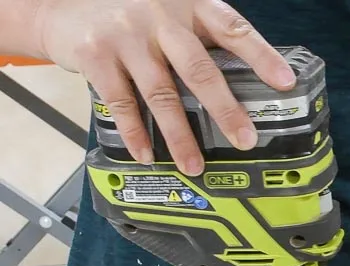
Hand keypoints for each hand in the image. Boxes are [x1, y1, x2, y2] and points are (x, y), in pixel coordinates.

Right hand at [38, 0, 295, 173]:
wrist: (62, 3)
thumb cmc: (130, 13)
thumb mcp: (170, 13)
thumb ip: (200, 39)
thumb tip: (242, 86)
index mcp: (189, 5)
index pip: (233, 29)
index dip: (262, 56)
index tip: (285, 82)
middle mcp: (161, 17)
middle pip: (199, 68)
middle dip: (225, 109)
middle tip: (244, 139)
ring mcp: (127, 36)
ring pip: (162, 93)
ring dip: (180, 135)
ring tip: (194, 165)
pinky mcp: (96, 54)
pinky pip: (121, 101)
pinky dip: (135, 133)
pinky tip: (147, 154)